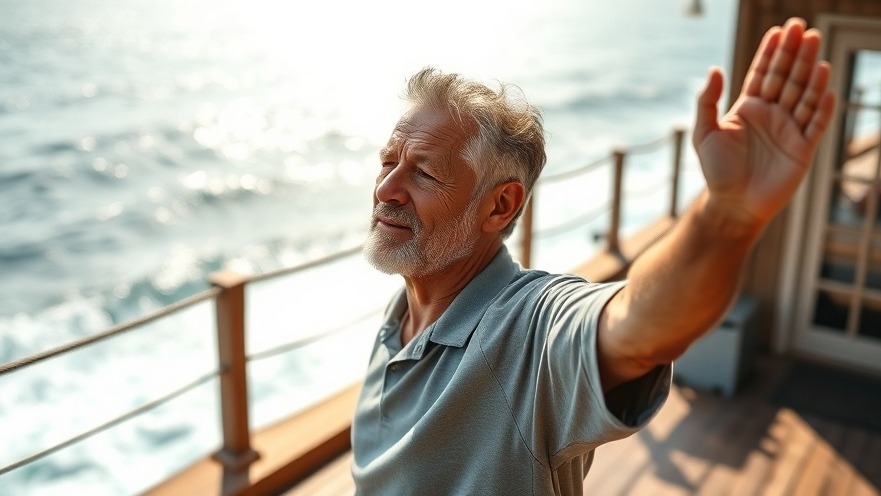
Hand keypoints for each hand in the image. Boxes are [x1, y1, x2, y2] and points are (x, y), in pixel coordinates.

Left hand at [692, 18, 836, 228]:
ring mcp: (789, 130)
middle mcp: (772, 115)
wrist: (732, 206)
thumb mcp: (704, 133)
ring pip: (804, 96)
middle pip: (787, 78)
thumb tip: (714, 69)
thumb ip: (707, 101)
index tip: (780, 29)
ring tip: (816, 51)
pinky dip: (822, 108)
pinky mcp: (803, 150)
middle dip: (795, 54)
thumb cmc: (716, 171)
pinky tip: (826, 89)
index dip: (772, 52)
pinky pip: (816, 125)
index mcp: (748, 108)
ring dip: (811, 75)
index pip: (763, 73)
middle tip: (803, 29)